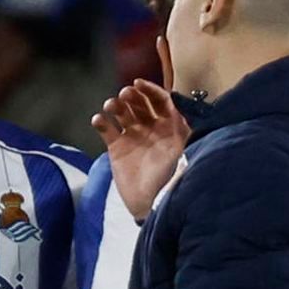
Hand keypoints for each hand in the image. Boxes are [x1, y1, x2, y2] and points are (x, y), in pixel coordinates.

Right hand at [91, 38, 189, 222]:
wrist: (156, 206)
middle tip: (128, 94)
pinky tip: (99, 120)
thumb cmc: (176, 179)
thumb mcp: (188, 151)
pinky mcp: (117, 148)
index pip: (166, 97)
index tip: (141, 82)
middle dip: (134, 94)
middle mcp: (154, 126)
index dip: (153, 86)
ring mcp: (134, 136)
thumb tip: (185, 102)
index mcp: (174, 125)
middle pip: (142, 101)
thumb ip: (186, 127)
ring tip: (113, 105)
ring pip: (123, 111)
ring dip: (117, 104)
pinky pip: (106, 129)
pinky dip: (101, 121)